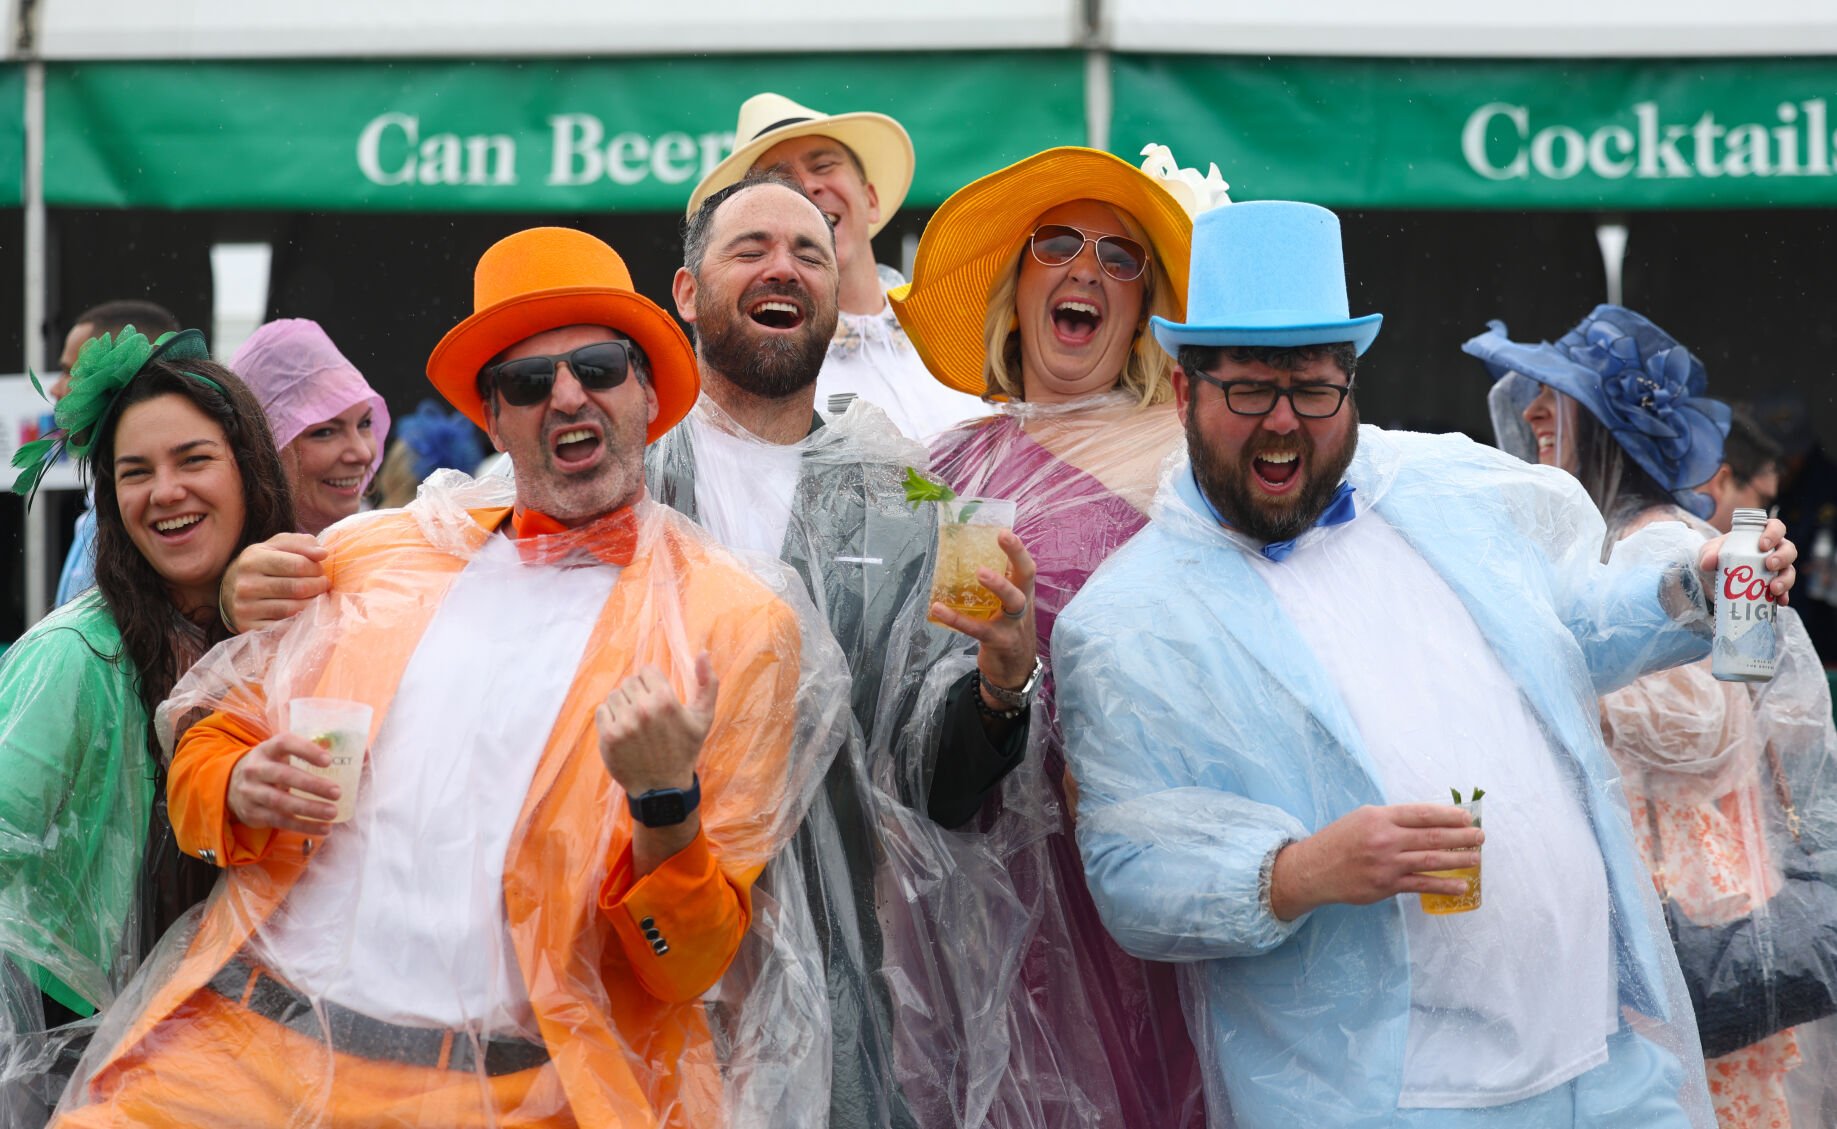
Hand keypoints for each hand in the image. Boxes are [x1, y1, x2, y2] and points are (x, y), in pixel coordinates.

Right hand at [222, 533, 328, 631]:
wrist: (231, 590)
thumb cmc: (263, 564)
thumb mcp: (277, 546)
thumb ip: (302, 544)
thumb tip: (322, 554)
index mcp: (253, 559)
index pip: (298, 564)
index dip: (316, 568)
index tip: (320, 570)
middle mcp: (246, 584)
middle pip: (298, 588)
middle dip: (318, 586)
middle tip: (323, 585)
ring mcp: (245, 608)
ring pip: (293, 609)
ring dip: (313, 604)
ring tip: (317, 597)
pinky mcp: (248, 627)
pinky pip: (284, 627)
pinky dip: (300, 621)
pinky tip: (305, 613)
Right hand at [227, 733, 339, 833]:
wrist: (231, 787)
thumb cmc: (270, 767)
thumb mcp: (280, 755)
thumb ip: (307, 753)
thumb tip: (350, 753)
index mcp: (266, 750)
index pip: (285, 743)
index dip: (307, 750)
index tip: (328, 760)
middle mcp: (255, 769)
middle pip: (284, 776)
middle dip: (312, 784)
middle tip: (337, 792)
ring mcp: (251, 792)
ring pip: (281, 802)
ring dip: (309, 809)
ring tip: (332, 813)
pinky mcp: (253, 813)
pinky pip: (280, 821)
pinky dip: (304, 826)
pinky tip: (324, 828)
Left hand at [596, 653, 717, 796]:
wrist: (663, 788)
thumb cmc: (684, 750)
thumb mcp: (704, 717)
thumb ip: (708, 683)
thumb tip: (702, 652)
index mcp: (666, 700)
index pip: (647, 671)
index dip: (653, 684)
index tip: (658, 701)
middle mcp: (643, 709)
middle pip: (630, 682)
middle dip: (638, 694)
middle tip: (647, 715)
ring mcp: (623, 723)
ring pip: (615, 695)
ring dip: (623, 705)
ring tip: (635, 723)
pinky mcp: (608, 736)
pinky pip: (602, 710)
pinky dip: (610, 718)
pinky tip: (623, 731)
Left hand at [929, 530, 1039, 695]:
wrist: (1014, 673)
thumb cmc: (1008, 633)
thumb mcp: (1008, 609)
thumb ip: (997, 589)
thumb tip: (966, 562)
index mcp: (1023, 594)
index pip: (1026, 568)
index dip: (1018, 549)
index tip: (1004, 531)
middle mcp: (1023, 606)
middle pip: (1026, 577)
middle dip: (1017, 555)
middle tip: (1003, 537)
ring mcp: (1014, 625)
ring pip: (1012, 601)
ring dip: (998, 585)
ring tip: (979, 572)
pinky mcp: (1000, 641)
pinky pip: (979, 629)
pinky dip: (957, 619)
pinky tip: (938, 609)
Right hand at [1269, 804, 1482, 921]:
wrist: (1313, 869)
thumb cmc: (1340, 841)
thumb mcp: (1362, 818)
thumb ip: (1391, 820)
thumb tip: (1427, 822)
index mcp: (1379, 817)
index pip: (1422, 814)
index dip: (1448, 815)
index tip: (1467, 816)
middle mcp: (1385, 839)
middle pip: (1432, 836)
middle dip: (1461, 836)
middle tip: (1480, 836)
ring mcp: (1387, 864)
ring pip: (1431, 860)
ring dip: (1458, 859)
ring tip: (1476, 858)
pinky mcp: (1386, 885)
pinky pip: (1421, 885)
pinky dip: (1444, 885)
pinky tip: (1461, 885)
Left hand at [1699, 517, 1795, 605]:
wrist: (1713, 579)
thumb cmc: (1716, 557)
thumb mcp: (1708, 552)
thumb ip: (1708, 554)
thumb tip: (1708, 563)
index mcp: (1760, 535)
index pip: (1776, 527)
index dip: (1774, 533)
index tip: (1763, 545)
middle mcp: (1773, 551)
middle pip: (1788, 550)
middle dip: (1782, 557)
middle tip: (1769, 565)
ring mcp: (1777, 569)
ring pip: (1789, 571)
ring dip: (1785, 579)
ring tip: (1774, 589)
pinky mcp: (1774, 587)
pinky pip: (1785, 592)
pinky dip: (1783, 597)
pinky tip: (1780, 601)